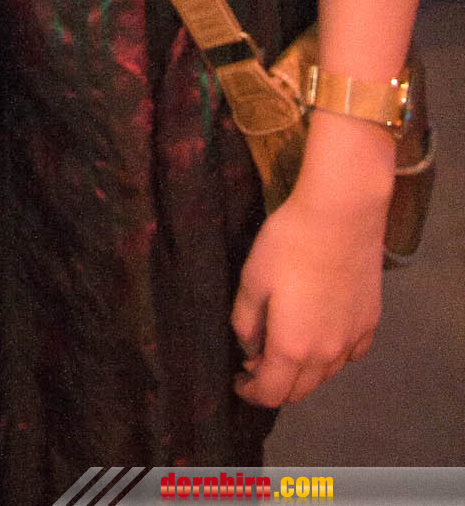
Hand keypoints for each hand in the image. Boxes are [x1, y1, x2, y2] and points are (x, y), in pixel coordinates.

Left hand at [230, 180, 384, 407]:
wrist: (342, 215)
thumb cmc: (289, 243)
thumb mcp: (252, 278)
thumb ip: (246, 321)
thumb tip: (250, 347)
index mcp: (292, 347)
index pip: (271, 393)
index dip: (251, 393)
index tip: (238, 380)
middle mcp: (326, 354)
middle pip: (300, 391)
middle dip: (275, 385)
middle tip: (255, 362)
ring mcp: (353, 339)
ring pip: (325, 374)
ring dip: (302, 371)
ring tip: (284, 346)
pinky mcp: (371, 322)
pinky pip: (348, 354)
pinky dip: (329, 355)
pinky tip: (319, 333)